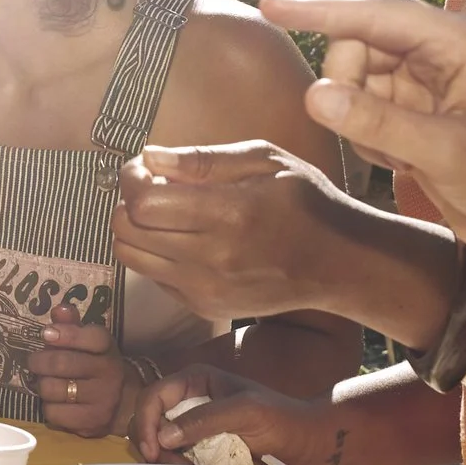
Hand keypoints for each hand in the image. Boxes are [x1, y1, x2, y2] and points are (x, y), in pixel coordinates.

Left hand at [30, 306, 135, 436]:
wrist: (120, 402)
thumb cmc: (93, 364)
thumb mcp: (86, 342)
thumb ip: (71, 325)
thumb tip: (59, 310)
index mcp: (107, 348)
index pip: (91, 337)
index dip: (66, 334)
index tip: (46, 334)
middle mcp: (110, 373)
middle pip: (63, 364)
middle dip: (40, 361)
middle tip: (34, 362)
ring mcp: (103, 400)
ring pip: (53, 389)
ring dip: (42, 385)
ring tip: (46, 382)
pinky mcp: (93, 423)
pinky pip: (54, 413)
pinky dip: (48, 407)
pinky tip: (55, 402)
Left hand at [112, 140, 372, 324]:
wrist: (337, 264)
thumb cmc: (304, 201)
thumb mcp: (266, 160)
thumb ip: (204, 159)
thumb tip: (149, 158)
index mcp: (230, 214)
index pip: (144, 203)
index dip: (132, 180)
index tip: (145, 167)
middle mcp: (213, 258)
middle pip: (127, 230)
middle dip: (128, 202)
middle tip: (152, 187)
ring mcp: (206, 289)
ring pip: (130, 256)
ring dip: (135, 229)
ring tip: (163, 212)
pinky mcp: (203, 306)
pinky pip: (152, 276)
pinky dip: (154, 253)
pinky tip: (183, 237)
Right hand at [128, 363, 329, 464]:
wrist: (307, 444)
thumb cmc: (282, 419)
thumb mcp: (245, 412)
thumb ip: (204, 420)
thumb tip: (163, 435)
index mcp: (194, 380)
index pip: (153, 396)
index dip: (144, 421)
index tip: (153, 450)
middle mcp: (187, 401)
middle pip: (147, 420)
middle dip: (151, 443)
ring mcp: (191, 426)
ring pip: (157, 442)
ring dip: (163, 459)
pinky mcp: (198, 449)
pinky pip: (173, 458)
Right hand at [259, 0, 465, 257]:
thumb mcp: (446, 152)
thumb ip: (378, 123)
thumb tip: (314, 95)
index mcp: (454, 40)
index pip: (374, 13)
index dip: (319, 10)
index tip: (268, 7)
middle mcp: (434, 49)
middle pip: (355, 44)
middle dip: (349, 87)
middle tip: (371, 133)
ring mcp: (420, 79)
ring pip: (352, 79)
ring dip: (358, 118)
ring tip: (398, 155)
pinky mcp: (409, 109)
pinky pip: (359, 108)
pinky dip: (366, 136)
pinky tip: (402, 161)